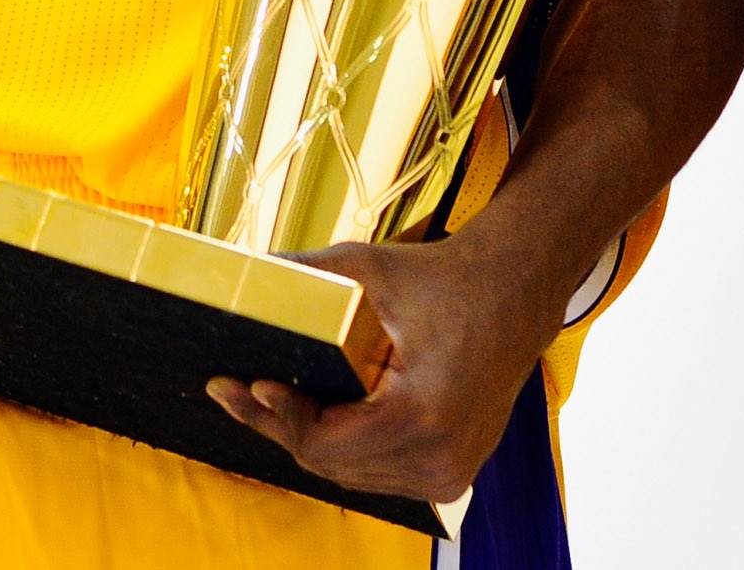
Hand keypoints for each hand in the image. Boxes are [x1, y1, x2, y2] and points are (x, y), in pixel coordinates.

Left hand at [206, 234, 543, 504]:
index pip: (325, 443)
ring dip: (308, 440)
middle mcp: (440, 458)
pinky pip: (378, 471)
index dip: (278, 416)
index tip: (242, 383)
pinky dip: (344, 447)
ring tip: (261, 402)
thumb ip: (302, 276)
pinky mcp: (452, 473)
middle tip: (229, 391)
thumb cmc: (443, 278)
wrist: (514, 291)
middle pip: (331, 464)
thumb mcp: (368, 269)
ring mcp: (449, 473)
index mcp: (423, 416)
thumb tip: (241, 274)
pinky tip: (311, 416)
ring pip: (351, 474)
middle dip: (278, 426)